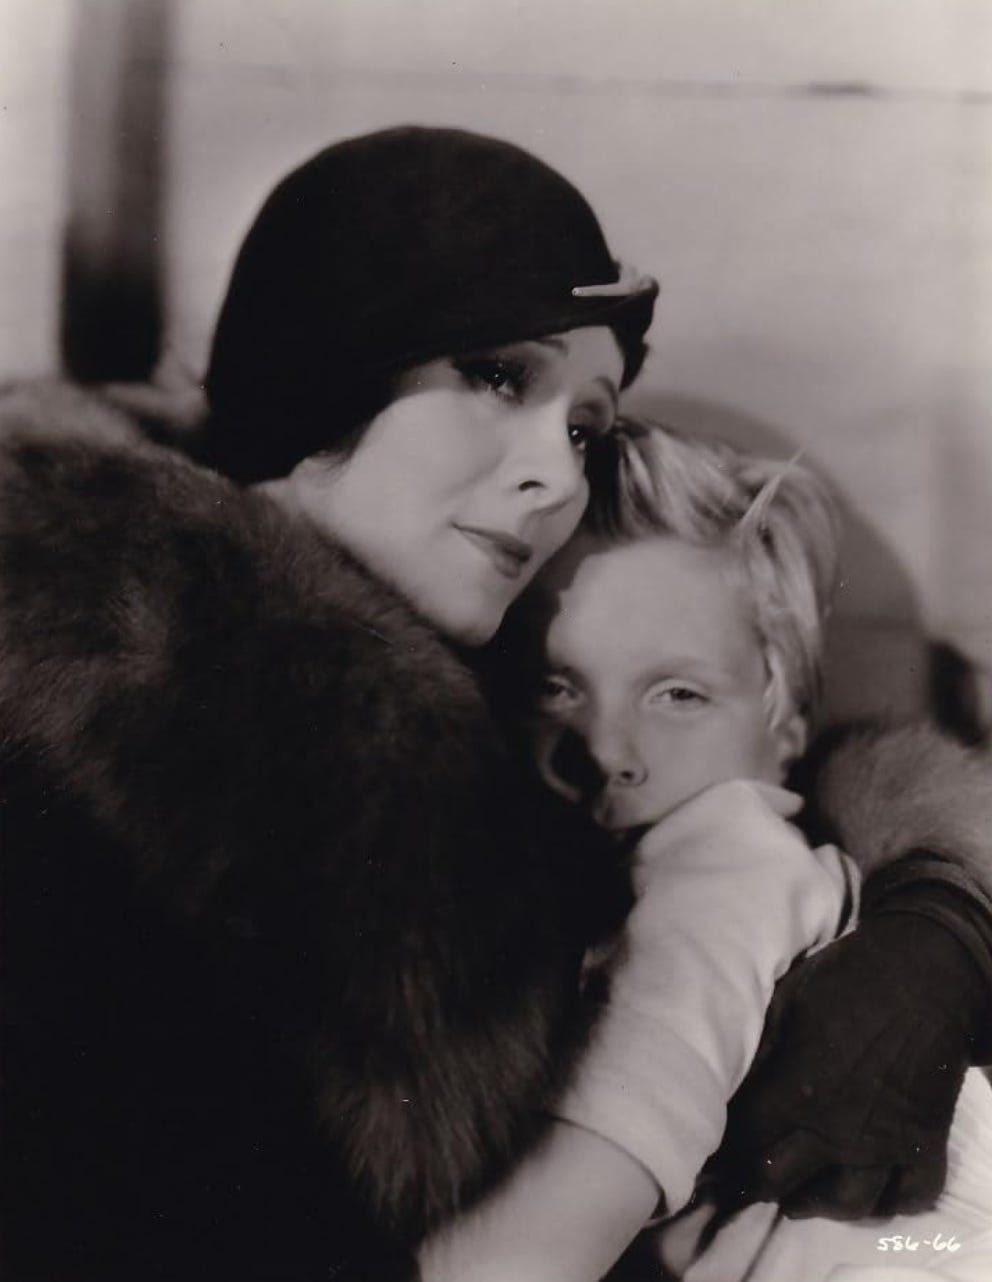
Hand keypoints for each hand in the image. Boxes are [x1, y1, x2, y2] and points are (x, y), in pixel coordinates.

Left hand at [717, 909, 986, 1219]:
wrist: (924, 973)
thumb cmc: (846, 978)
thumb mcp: (785, 1000)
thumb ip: (757, 1048)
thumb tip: (721, 1079)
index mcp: (796, 1088)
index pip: (744, 1138)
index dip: (721, 1147)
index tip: (709, 1150)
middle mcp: (838, 1128)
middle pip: (781, 1178)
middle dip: (754, 1181)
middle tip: (740, 1177)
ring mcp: (886, 1142)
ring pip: (846, 1202)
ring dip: (816, 1203)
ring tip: (796, 1195)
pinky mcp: (926, 1141)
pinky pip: (912, 1194)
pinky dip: (890, 1202)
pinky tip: (866, 1189)